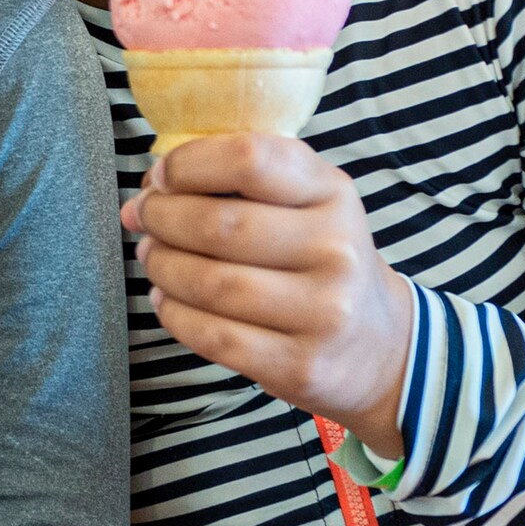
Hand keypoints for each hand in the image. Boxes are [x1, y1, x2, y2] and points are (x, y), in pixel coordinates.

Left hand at [128, 135, 414, 460]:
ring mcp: (321, 312)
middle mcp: (335, 250)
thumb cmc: (323, 259)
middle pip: (220, 225)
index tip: (162, 177)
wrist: (380, 346)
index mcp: (333, 193)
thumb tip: (144, 195)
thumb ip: (239, 183)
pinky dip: (174, 314)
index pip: (249, 159)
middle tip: (145, 219)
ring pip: (211, 284)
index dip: (188, 164)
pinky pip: (214, 336)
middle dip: (163, 218)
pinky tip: (168, 299)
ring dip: (162, 266)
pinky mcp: (299, 365)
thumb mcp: (309, 202)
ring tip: (153, 258)